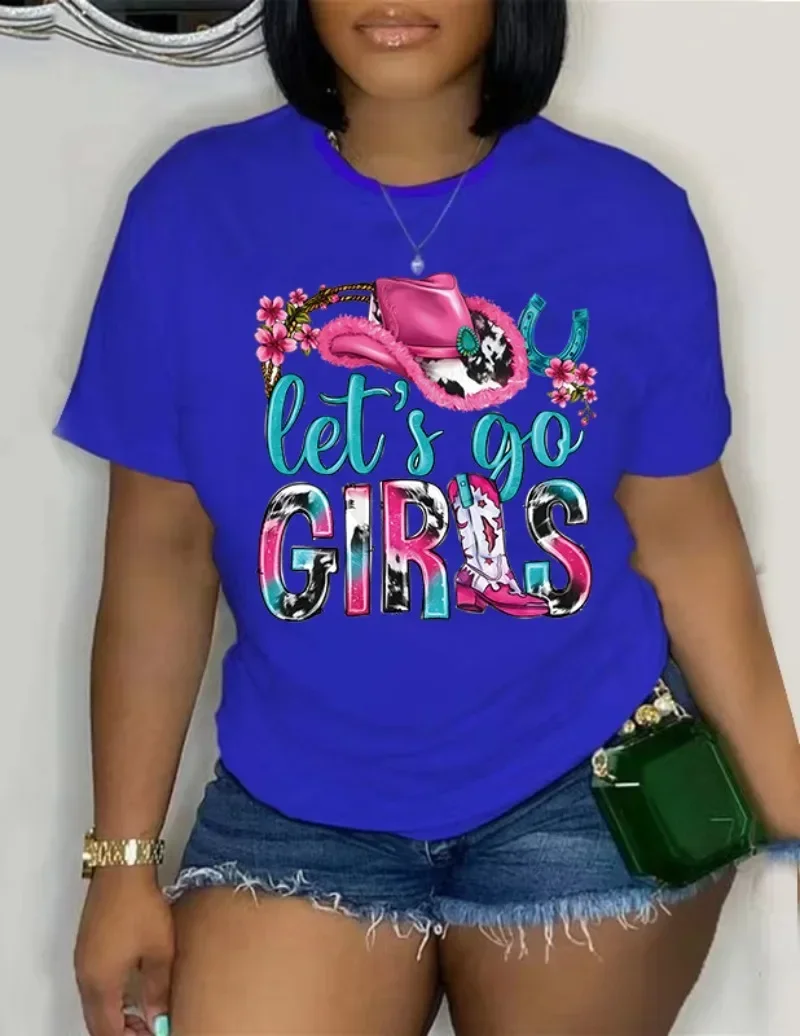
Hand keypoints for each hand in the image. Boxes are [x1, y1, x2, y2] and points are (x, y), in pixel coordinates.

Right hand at [75, 867, 173, 1035]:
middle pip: (97, 1020)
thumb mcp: (159, 951)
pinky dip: (108, 997)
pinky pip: (92, 984)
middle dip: (121, 1031)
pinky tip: (130, 990)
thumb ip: (157, 990)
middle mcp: (85, 976)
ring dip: (114, 1015)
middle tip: (148, 1030)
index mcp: (100, 983)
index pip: (108, 1030)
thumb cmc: (141, 906)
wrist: (122, 868)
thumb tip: (157, 1019)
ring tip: (143, 1015)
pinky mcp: (87, 944)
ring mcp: (83, 959)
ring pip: (93, 1003)